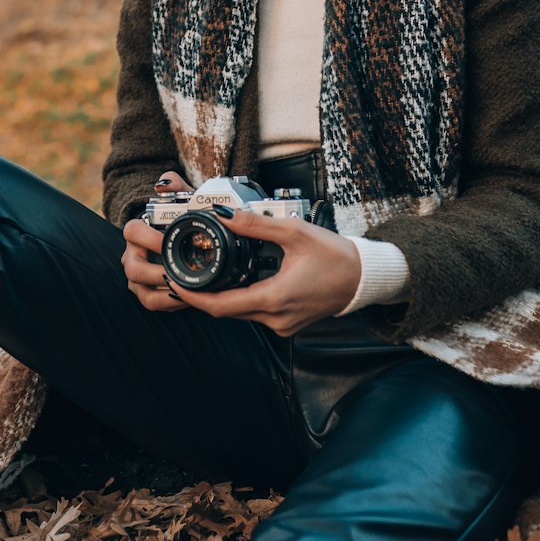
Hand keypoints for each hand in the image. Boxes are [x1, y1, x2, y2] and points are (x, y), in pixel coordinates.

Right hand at [121, 170, 191, 312]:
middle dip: (156, 273)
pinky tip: (188, 297)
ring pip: (142, 291)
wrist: (182, 240)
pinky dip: (170, 302)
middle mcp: (132, 256)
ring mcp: (137, 278)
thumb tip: (165, 182)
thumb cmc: (181, 221)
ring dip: (165, 292)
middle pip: (133, 269)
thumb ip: (175, 188)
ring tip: (187, 288)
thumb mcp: (181, 203)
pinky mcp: (147, 293)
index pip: (131, 232)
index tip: (168, 240)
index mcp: (137, 232)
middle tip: (178, 272)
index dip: (148, 238)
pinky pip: (153, 303)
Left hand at [164, 210, 361, 335]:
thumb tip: (224, 216)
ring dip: (222, 297)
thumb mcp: (295, 232)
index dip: (194, 296)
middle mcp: (276, 318)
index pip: (221, 306)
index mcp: (276, 298)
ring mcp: (283, 324)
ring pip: (241, 314)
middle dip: (203, 295)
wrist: (365, 278)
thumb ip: (257, 224)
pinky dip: (242, 300)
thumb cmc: (336, 256)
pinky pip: (256, 314)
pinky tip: (237, 282)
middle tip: (182, 275)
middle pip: (227, 311)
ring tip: (204, 275)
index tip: (174, 283)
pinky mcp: (288, 324)